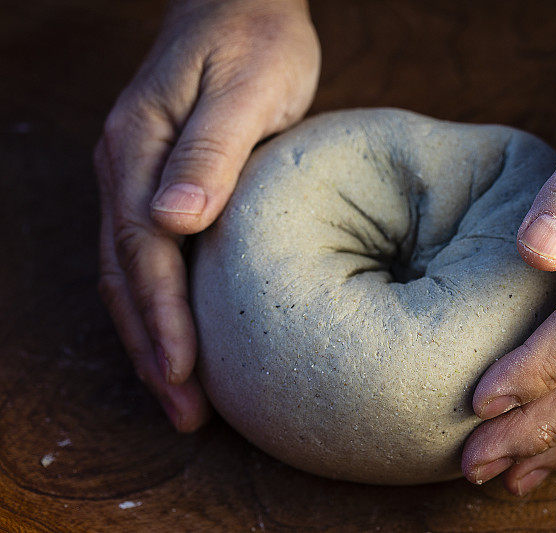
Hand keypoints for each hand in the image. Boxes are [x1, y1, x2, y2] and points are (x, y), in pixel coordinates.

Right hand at [94, 0, 319, 430]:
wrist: (242, 4)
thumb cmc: (254, 41)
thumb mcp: (244, 89)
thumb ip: (211, 151)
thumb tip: (173, 221)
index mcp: (139, 148)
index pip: (142, 250)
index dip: (162, 317)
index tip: (183, 374)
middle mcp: (125, 169)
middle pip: (126, 276)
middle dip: (152, 348)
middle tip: (184, 412)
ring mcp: (136, 179)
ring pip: (129, 276)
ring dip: (150, 338)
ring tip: (180, 396)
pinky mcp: (161, 185)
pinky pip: (148, 257)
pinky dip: (160, 306)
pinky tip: (180, 339)